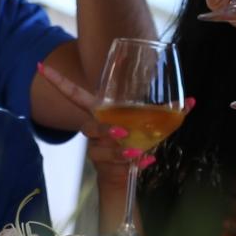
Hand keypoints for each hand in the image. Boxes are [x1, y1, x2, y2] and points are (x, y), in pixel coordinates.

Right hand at [36, 61, 195, 186]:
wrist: (129, 169)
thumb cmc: (138, 139)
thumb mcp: (153, 123)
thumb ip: (171, 112)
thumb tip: (193, 101)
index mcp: (101, 109)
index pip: (74, 93)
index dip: (59, 81)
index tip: (42, 65)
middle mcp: (94, 125)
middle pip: (92, 124)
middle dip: (106, 129)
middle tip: (123, 133)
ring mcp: (96, 145)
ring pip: (102, 145)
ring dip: (119, 149)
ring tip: (137, 153)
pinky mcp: (102, 162)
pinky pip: (112, 162)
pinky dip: (132, 163)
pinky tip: (147, 162)